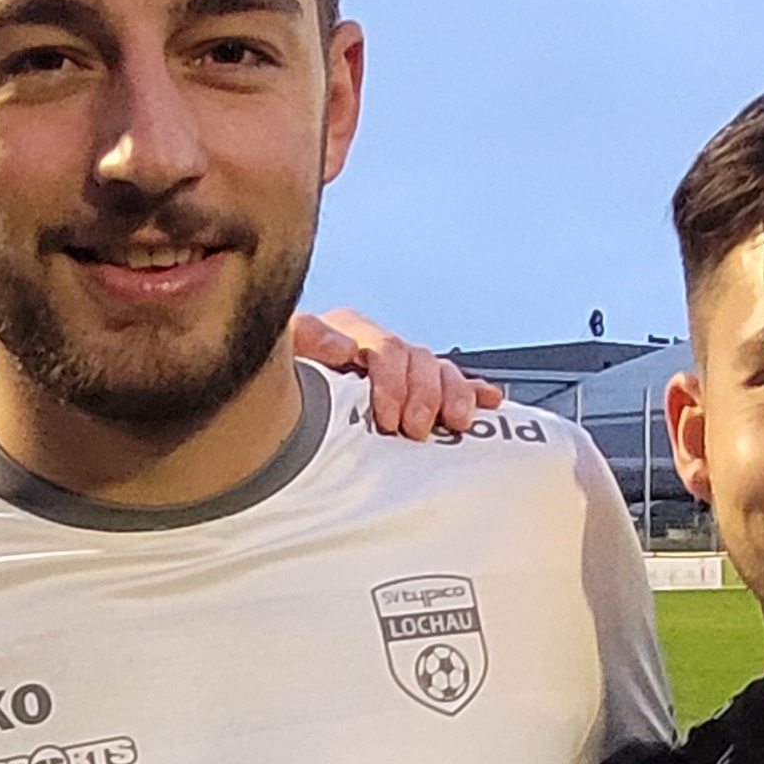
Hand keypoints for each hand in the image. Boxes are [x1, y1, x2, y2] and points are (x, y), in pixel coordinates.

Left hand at [294, 308, 501, 441]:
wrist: (274, 410)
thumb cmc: (280, 383)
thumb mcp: (284, 356)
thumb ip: (306, 340)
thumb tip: (346, 348)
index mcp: (349, 333)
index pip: (385, 349)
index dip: (392, 383)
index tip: (387, 417)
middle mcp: (379, 348)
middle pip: (419, 360)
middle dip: (423, 396)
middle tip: (415, 430)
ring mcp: (401, 369)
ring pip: (440, 370)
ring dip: (453, 396)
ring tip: (455, 423)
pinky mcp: (416, 390)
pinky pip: (454, 384)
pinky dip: (473, 391)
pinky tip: (490, 399)